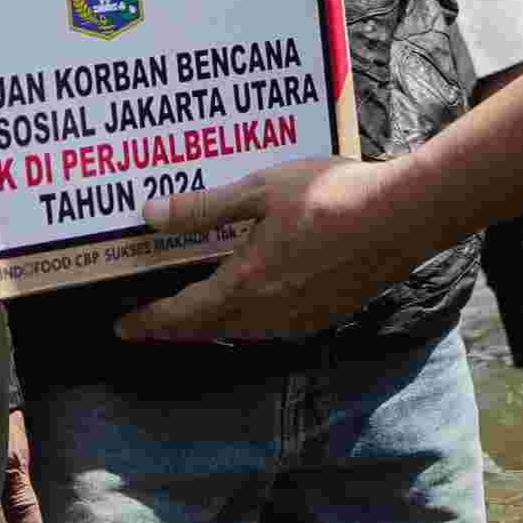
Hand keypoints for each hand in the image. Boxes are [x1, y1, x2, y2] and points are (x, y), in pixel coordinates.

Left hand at [116, 158, 416, 343]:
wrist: (402, 216)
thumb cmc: (330, 196)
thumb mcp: (259, 191)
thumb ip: (202, 207)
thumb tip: (150, 215)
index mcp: (245, 286)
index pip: (183, 314)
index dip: (149, 321)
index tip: (121, 327)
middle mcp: (270, 315)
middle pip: (209, 329)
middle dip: (175, 326)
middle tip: (146, 321)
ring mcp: (301, 318)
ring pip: (243, 331)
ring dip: (212, 324)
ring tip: (192, 310)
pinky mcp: (327, 313)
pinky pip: (272, 325)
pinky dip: (246, 319)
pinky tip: (249, 299)